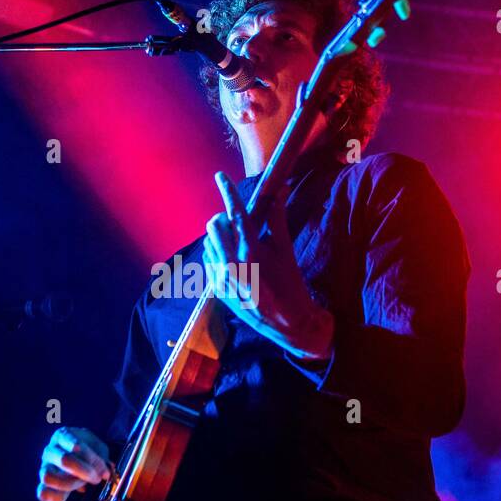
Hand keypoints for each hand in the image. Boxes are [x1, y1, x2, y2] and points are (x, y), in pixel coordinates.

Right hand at [36, 426, 111, 500]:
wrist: (80, 458)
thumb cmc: (88, 450)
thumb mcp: (98, 448)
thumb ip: (103, 459)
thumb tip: (104, 473)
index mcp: (63, 435)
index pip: (76, 446)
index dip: (92, 459)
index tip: (103, 469)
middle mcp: (50, 450)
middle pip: (64, 460)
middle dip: (85, 471)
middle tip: (96, 478)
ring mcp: (44, 467)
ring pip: (48, 477)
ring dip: (71, 484)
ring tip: (84, 484)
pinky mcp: (43, 484)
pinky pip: (43, 493)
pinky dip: (58, 496)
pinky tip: (72, 494)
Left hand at [203, 172, 334, 361]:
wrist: (288, 323)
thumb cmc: (291, 285)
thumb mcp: (286, 251)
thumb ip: (277, 220)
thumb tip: (278, 190)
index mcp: (252, 253)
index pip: (236, 214)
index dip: (228, 192)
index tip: (221, 176)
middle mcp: (232, 265)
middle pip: (215, 225)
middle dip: (225, 218)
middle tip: (240, 222)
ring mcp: (221, 279)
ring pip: (210, 242)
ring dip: (221, 236)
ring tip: (240, 244)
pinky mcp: (216, 290)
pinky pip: (210, 260)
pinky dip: (218, 253)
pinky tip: (234, 260)